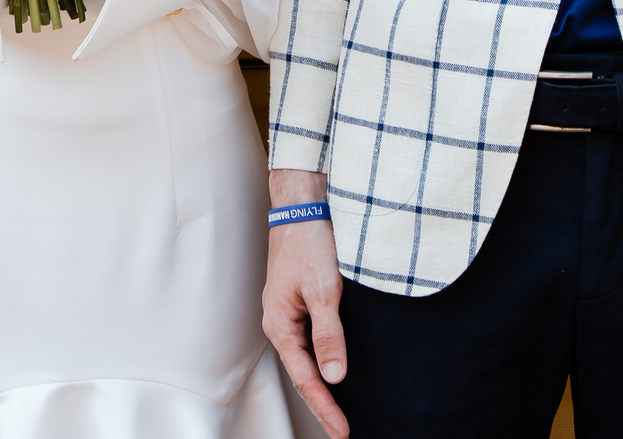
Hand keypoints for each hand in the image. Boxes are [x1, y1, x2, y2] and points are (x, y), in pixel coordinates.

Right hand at [261, 168, 349, 438]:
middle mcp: (281, 323)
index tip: (343, 431)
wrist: (302, 206)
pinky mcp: (300, 301)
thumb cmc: (309, 242)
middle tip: (342, 430)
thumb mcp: (324, 291)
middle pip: (303, 374)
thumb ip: (329, 336)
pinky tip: (336, 367)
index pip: (306, 379)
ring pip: (306, 359)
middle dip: (322, 404)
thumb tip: (334, 377)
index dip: (326, 407)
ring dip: (323, 385)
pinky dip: (324, 360)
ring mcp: (289, 312)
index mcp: (280, 326)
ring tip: (340, 410)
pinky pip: (311, 340)